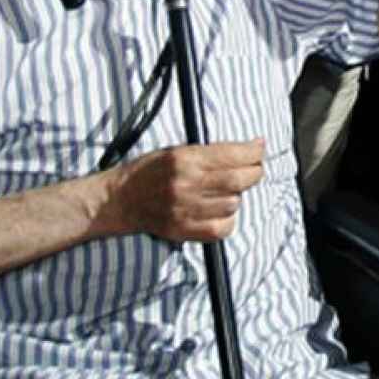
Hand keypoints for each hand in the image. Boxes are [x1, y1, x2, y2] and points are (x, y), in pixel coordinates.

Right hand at [101, 140, 266, 242]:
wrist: (119, 200)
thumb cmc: (148, 171)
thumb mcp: (176, 150)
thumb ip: (211, 152)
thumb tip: (251, 147)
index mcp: (184, 159)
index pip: (232, 156)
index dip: (254, 152)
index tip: (259, 148)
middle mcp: (186, 184)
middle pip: (238, 181)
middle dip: (254, 173)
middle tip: (255, 169)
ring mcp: (185, 210)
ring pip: (233, 204)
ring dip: (237, 196)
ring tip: (225, 191)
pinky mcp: (183, 231)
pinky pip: (221, 228)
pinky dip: (228, 219)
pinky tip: (220, 211)